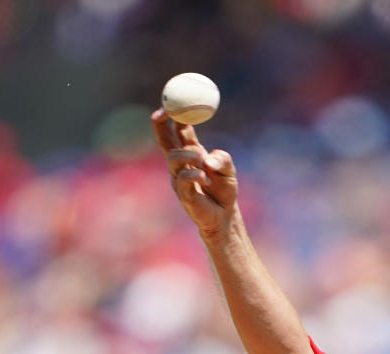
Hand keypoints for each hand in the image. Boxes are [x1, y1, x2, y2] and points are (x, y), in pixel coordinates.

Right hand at [151, 109, 237, 240]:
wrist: (225, 217)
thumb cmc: (225, 190)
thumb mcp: (229, 169)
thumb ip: (223, 159)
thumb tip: (209, 160)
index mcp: (190, 152)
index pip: (177, 129)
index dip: (173, 115)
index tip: (173, 102)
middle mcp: (181, 164)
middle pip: (164, 140)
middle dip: (160, 125)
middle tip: (164, 113)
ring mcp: (179, 179)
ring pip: (173, 158)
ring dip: (188, 155)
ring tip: (203, 162)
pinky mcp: (183, 194)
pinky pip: (182, 179)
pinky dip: (194, 174)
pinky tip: (206, 178)